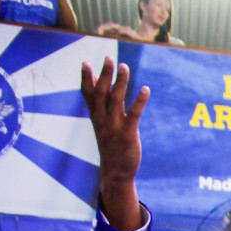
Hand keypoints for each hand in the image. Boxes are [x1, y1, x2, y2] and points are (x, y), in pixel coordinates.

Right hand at [79, 57, 148, 194]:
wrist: (115, 172)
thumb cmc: (110, 146)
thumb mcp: (101, 125)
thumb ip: (99, 105)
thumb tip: (98, 83)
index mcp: (95, 117)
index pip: (88, 94)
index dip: (86, 79)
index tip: (85, 62)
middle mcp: (102, 120)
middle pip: (101, 93)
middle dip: (104, 75)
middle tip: (108, 57)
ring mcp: (114, 127)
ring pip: (115, 100)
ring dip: (120, 82)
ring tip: (124, 66)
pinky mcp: (127, 134)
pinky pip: (133, 114)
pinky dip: (139, 101)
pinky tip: (145, 89)